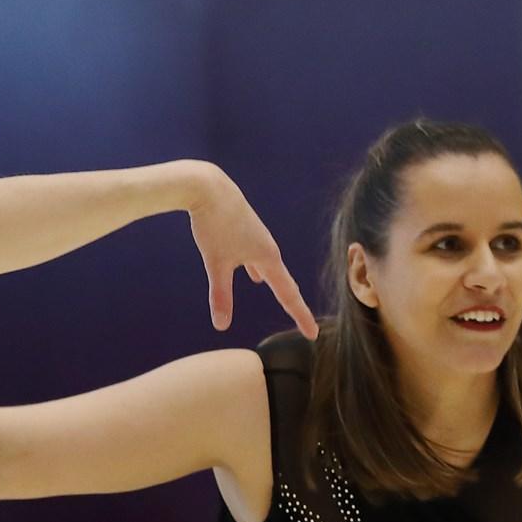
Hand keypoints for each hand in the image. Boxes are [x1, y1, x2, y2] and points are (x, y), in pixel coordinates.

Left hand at [183, 165, 316, 335]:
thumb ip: (221, 295)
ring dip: (276, 285)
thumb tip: (221, 326)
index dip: (300, 315)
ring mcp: (256, 237)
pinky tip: (252, 275)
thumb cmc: (214, 224)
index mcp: (267, 257)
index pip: (287, 294)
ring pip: (268, 268)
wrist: (208, 187)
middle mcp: (267, 248)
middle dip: (292, 304)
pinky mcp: (244, 230)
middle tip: (305, 325)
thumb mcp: (216, 263)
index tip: (312, 334)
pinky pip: (255, 257)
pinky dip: (256, 270)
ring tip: (285, 299)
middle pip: (283, 282)